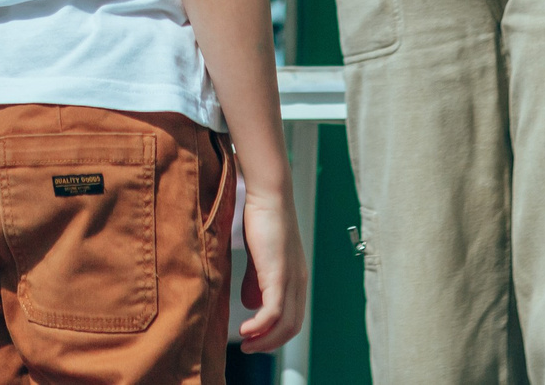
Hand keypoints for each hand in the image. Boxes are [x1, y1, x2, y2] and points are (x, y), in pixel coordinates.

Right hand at [235, 182, 306, 352]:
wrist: (268, 195)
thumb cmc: (263, 221)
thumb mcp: (260, 258)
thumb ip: (257, 281)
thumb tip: (251, 305)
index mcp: (296, 279)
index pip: (293, 318)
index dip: (275, 335)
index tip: (254, 340)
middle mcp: (299, 282)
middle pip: (292, 327)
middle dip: (270, 344)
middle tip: (248, 348)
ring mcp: (291, 279)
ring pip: (285, 324)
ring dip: (264, 340)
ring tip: (245, 344)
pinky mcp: (279, 274)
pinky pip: (274, 312)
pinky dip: (260, 327)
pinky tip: (245, 329)